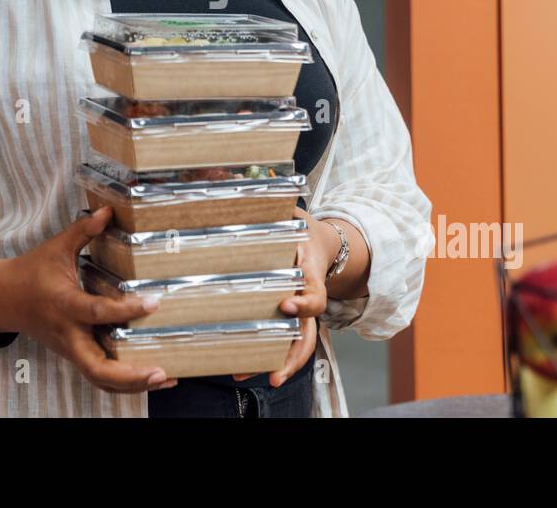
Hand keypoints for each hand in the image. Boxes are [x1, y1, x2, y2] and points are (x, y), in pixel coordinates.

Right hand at [0, 206, 177, 393]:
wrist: (3, 299)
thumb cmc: (31, 272)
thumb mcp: (56, 247)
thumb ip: (84, 230)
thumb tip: (109, 210)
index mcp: (64, 304)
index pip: (96, 311)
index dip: (125, 309)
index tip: (154, 303)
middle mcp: (68, 334)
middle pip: (97, 368)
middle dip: (129, 374)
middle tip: (161, 371)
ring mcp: (71, 349)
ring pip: (99, 379)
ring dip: (132, 384)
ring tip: (166, 379)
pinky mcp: (74, 355)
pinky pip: (99, 377)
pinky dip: (125, 383)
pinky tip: (152, 378)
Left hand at [231, 206, 335, 385]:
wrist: (326, 243)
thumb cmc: (303, 227)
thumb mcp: (292, 213)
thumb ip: (268, 204)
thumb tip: (231, 180)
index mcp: (310, 273)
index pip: (315, 296)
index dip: (304, 303)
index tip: (286, 306)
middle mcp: (308, 298)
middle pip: (308, 336)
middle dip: (291, 357)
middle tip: (272, 375)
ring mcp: (301, 312)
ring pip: (298, 345)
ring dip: (277, 365)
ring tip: (245, 377)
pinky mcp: (291, 318)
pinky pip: (284, 341)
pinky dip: (267, 356)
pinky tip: (239, 367)